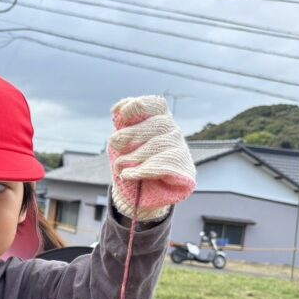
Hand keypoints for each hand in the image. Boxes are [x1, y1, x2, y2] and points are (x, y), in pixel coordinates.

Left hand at [108, 96, 195, 221]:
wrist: (143, 194)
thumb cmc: (132, 163)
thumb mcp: (123, 143)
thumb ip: (122, 126)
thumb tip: (117, 110)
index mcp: (159, 120)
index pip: (156, 105)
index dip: (140, 106)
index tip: (121, 114)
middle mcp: (173, 132)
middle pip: (158, 124)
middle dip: (132, 133)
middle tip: (114, 142)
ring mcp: (181, 150)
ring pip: (159, 145)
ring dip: (134, 155)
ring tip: (119, 166)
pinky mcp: (185, 170)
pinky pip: (164, 166)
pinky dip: (142, 170)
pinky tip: (127, 174)